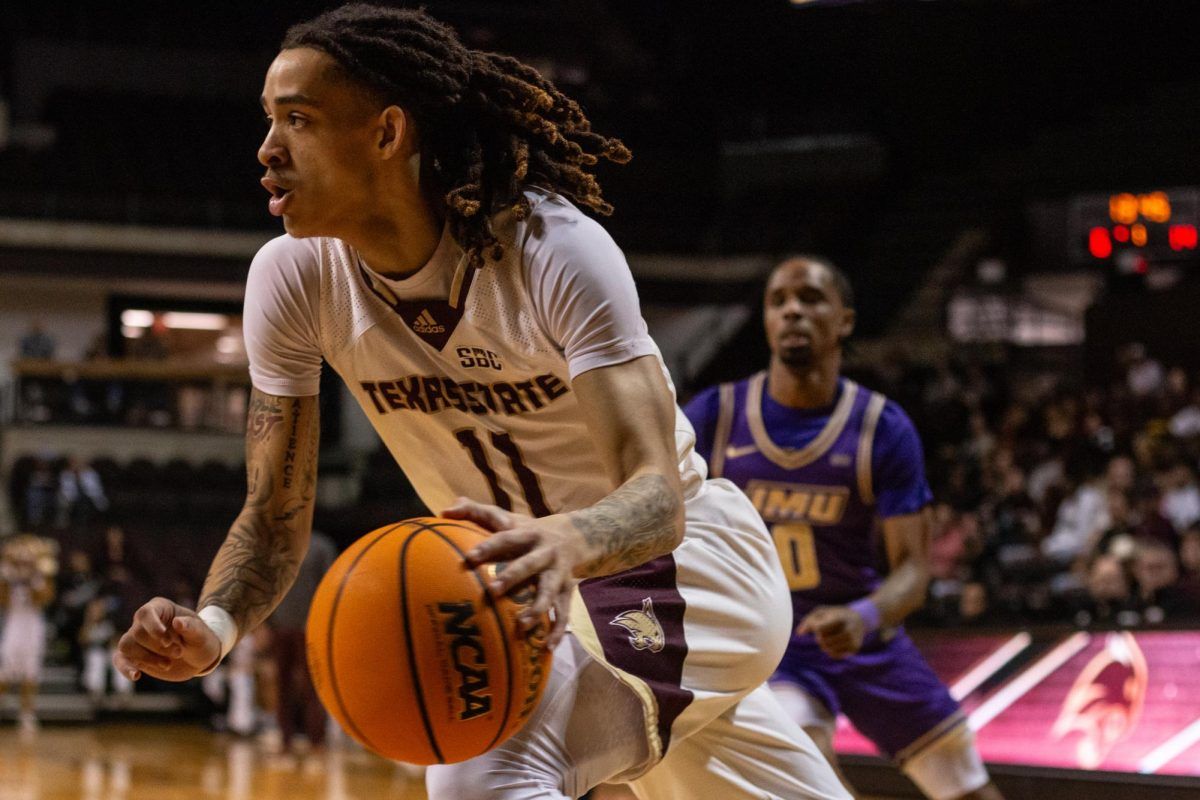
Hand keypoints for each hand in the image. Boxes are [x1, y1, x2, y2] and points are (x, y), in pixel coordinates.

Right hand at [113, 597, 220, 681]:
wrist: (198, 656)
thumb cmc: (200, 639)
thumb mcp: (201, 633)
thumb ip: (191, 627)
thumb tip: (177, 622)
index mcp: (159, 608)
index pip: (146, 613)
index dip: (152, 626)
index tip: (167, 641)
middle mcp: (144, 622)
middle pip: (137, 632)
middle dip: (158, 647)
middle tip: (179, 653)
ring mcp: (137, 639)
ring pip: (127, 645)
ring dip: (146, 658)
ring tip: (167, 664)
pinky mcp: (134, 656)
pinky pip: (120, 660)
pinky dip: (125, 668)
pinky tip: (136, 676)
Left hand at [443, 497, 585, 648]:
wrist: (574, 535)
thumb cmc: (526, 531)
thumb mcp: (506, 518)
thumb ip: (475, 511)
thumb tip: (444, 510)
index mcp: (526, 534)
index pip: (506, 538)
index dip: (489, 547)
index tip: (470, 557)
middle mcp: (544, 553)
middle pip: (529, 564)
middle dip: (513, 577)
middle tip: (493, 591)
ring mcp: (557, 573)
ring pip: (549, 591)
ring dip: (537, 608)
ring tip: (522, 625)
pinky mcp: (567, 590)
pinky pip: (564, 612)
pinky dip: (557, 630)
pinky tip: (547, 647)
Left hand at [797, 605, 867, 658]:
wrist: (860, 619)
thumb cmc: (835, 615)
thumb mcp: (822, 612)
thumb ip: (809, 621)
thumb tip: (799, 633)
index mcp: (839, 618)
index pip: (820, 629)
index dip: (815, 627)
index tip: (818, 623)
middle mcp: (848, 629)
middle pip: (822, 640)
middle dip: (819, 637)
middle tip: (824, 631)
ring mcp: (852, 640)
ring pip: (828, 649)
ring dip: (824, 644)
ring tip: (829, 636)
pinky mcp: (854, 648)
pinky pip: (834, 655)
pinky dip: (831, 650)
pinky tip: (835, 643)